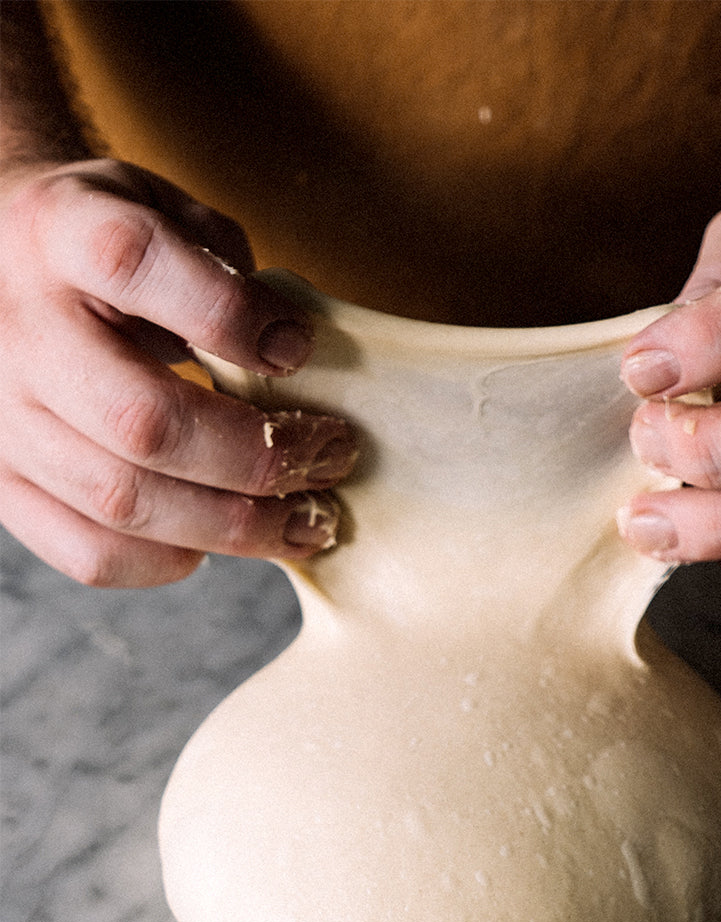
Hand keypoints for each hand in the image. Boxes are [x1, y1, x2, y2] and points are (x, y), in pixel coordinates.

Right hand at [0, 159, 356, 586]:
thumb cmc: (99, 238)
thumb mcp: (158, 205)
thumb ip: (222, 263)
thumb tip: (294, 353)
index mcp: (58, 232)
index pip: (134, 266)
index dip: (230, 314)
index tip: (299, 349)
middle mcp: (18, 330)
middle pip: (146, 420)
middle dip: (261, 455)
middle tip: (331, 457)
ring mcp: (0, 417)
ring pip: (125, 500)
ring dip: (237, 525)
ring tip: (306, 520)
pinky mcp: (0, 483)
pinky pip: (88, 552)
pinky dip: (167, 561)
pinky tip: (216, 541)